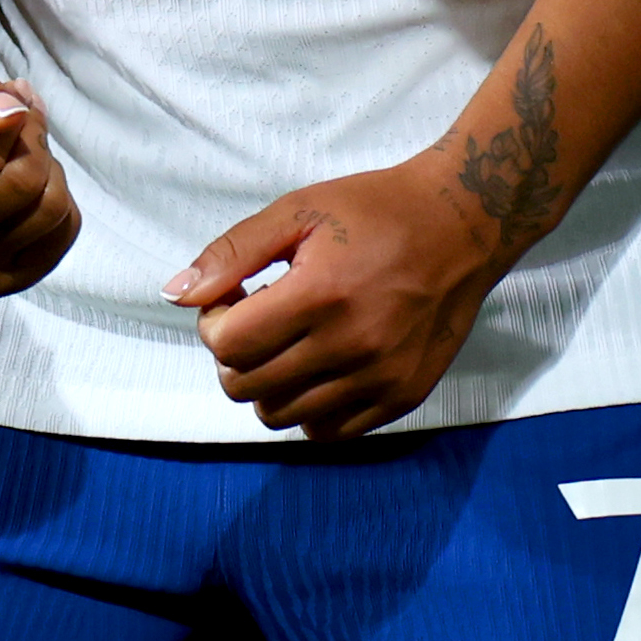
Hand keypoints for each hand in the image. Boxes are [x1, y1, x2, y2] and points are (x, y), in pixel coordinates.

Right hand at [0, 63, 81, 295]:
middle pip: (20, 184)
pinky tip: (32, 186)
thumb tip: (12, 114)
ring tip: (23, 154)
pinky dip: (61, 195)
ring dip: (49, 166)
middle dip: (33, 138)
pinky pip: (65, 231)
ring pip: (50, 208)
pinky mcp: (7, 280)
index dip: (4, 118)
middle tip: (21, 122)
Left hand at [165, 156, 516, 438]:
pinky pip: (327, 431)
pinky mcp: (402, 397)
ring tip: (291, 342)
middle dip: (234, 355)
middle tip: (259, 320)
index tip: (235, 298)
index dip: (214, 322)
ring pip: (281, 416)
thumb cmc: (375, 210)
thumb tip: (177, 295)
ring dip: (268, 384)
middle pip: (246, 387)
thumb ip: (233, 252)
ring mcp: (380, 378)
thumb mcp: (299, 210)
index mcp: (321, 294)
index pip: (228, 344)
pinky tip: (319, 366)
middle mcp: (352, 345)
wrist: (463, 224)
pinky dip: (309, 407)